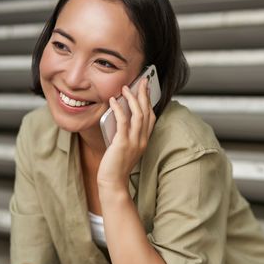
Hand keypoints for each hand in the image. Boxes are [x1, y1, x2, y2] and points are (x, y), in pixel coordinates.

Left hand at [97, 77, 155, 191]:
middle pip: (147, 112)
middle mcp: (142, 140)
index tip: (147, 89)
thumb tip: (119, 115)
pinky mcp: (123, 143)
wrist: (113, 183)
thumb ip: (125, 133)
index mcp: (144, 140)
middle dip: (145, 94)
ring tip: (126, 87)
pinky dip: (119, 109)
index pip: (151, 117)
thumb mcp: (124, 147)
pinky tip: (113, 101)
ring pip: (138, 114)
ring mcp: (134, 141)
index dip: (150, 101)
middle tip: (142, 80)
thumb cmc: (115, 167)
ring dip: (132, 98)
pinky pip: (123, 121)